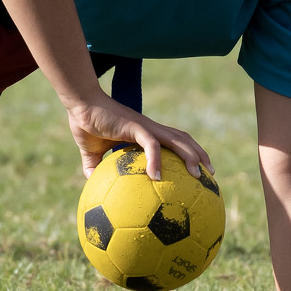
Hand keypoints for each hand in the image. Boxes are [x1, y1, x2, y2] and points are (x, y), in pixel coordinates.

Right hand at [66, 95, 212, 180]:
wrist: (79, 105)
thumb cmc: (85, 124)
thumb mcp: (90, 153)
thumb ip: (93, 168)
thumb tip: (91, 185)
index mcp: (144, 134)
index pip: (172, 142)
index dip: (187, 153)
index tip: (196, 170)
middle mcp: (150, 129)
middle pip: (183, 140)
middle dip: (200, 155)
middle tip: (211, 174)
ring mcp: (145, 127)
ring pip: (177, 140)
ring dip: (191, 155)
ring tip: (200, 173)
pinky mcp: (135, 127)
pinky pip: (151, 145)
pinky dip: (157, 160)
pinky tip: (156, 177)